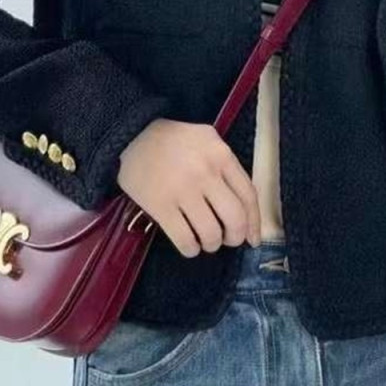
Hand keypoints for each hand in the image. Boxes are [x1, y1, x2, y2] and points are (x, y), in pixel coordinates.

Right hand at [117, 117, 261, 256]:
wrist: (131, 136)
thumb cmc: (172, 140)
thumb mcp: (206, 139)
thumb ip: (226, 166)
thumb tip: (245, 208)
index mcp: (221, 154)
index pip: (248, 195)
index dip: (254, 222)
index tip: (252, 238)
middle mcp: (206, 172)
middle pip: (235, 219)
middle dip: (235, 237)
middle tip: (227, 240)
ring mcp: (183, 190)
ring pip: (211, 233)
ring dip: (211, 244)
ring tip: (205, 240)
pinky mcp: (161, 206)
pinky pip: (185, 240)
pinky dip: (191, 249)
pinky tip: (189, 244)